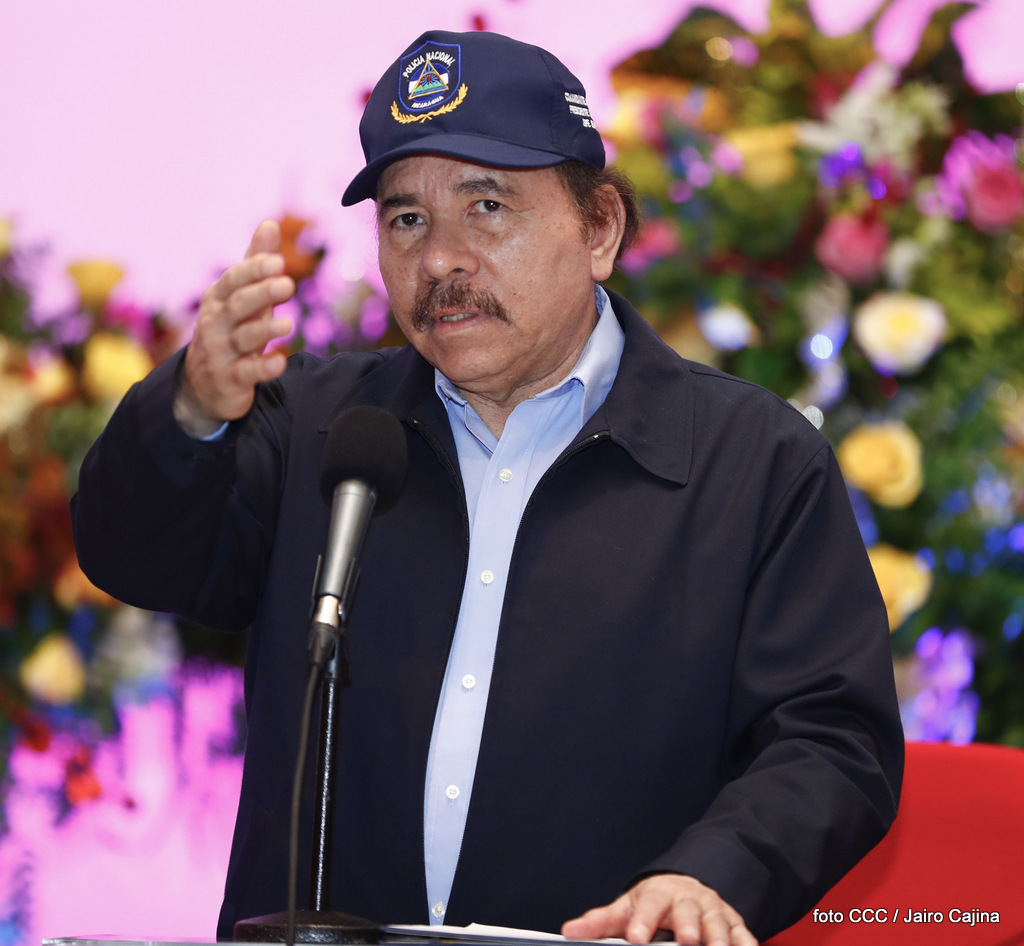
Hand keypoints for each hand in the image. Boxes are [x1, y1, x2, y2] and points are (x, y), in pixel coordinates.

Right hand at [174, 219, 295, 436]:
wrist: (205, 385)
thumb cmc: (231, 331)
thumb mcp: (243, 297)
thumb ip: (256, 264)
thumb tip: (269, 222)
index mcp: (219, 299)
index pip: (233, 280)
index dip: (253, 270)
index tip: (277, 260)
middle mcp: (216, 323)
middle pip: (237, 306)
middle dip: (260, 293)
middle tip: (287, 283)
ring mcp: (221, 353)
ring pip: (242, 339)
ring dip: (264, 330)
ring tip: (289, 325)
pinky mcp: (230, 380)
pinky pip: (246, 373)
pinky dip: (263, 368)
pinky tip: (280, 362)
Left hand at [561, 874, 756, 945]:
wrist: (685, 887)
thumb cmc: (652, 904)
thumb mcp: (625, 908)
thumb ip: (600, 922)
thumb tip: (569, 930)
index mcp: (657, 895)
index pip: (648, 906)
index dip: (642, 922)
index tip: (635, 938)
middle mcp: (687, 901)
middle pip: (688, 912)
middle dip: (688, 926)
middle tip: (687, 940)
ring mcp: (713, 911)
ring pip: (719, 924)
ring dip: (720, 938)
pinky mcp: (734, 923)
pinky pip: (743, 934)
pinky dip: (746, 944)